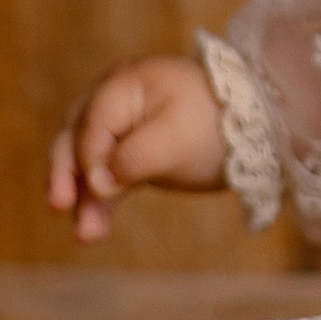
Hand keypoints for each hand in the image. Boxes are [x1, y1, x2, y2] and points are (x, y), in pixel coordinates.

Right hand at [46, 53, 228, 242]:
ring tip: (84, 236)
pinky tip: (92, 231)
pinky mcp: (134, 150)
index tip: (100, 188)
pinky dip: (100, 200)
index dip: (89, 157)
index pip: (93, 123)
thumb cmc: (218, 125)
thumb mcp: (177, 140)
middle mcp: (117, 98)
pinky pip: (108, 175)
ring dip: (82, 196)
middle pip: (76, 137)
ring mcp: (124, 124)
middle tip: (58, 207)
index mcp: (126, 83)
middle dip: (67, 175)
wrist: (261, 129)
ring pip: (88, 160)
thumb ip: (133, 157)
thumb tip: (96, 183)